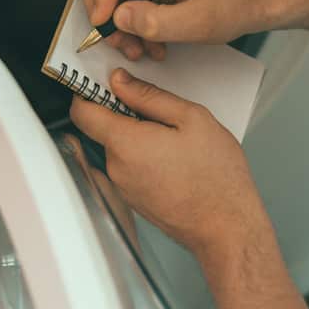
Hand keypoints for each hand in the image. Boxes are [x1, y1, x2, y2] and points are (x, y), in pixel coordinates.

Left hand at [69, 67, 270, 256]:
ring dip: (139, 136)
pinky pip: (130, 167)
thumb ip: (150, 96)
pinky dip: (146, 156)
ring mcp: (124, 187)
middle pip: (103, 128)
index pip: (82, 111)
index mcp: (126, 143)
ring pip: (120, 148)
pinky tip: (175, 158)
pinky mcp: (134, 199)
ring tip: (176, 138)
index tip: (107, 82)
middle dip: (126, 113)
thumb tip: (121, 82)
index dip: (90, 90)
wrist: (227, 226)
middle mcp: (117, 167)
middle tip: (161, 110)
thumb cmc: (216, 176)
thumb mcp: (192, 118)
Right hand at [80, 0, 270, 60]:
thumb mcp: (202, 19)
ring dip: (119, 26)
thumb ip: (159, 21)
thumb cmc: (239, 0)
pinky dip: (132, 27)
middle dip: (106, 12)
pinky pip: (125, 2)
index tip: (105, 20)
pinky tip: (151, 44)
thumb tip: (118, 18)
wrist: (258, 0)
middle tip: (121, 41)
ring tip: (140, 49)